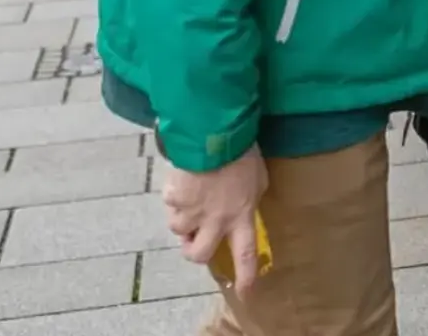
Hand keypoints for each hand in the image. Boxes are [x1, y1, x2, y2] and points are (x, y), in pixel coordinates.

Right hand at [164, 146, 267, 295]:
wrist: (215, 136)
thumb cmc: (242, 154)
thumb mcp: (257, 180)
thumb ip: (249, 200)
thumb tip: (242, 208)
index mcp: (241, 215)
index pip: (245, 253)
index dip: (245, 275)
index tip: (245, 291)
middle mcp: (216, 220)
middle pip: (200, 254)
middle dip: (193, 252)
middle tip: (193, 242)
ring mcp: (192, 212)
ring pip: (179, 230)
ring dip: (182, 218)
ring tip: (191, 197)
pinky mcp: (174, 200)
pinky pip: (170, 205)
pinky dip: (174, 197)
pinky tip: (184, 180)